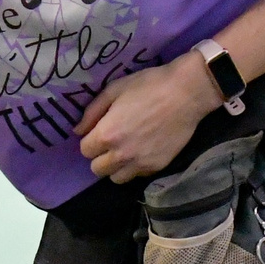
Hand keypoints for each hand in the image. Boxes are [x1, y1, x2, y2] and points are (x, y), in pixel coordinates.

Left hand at [73, 52, 223, 184]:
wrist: (186, 93)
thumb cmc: (149, 85)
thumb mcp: (114, 90)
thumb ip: (92, 112)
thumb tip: (78, 131)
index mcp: (107, 134)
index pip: (85, 150)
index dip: (90, 140)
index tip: (99, 131)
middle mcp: (121, 154)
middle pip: (97, 169)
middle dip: (99, 156)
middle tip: (111, 142)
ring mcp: (140, 163)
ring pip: (116, 178)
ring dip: (116, 166)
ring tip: (125, 151)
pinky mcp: (157, 166)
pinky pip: (137, 175)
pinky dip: (135, 167)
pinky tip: (142, 151)